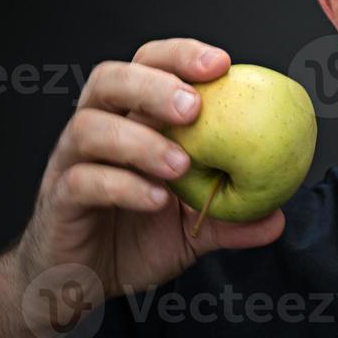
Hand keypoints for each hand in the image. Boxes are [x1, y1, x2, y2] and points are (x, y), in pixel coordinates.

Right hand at [14, 39, 284, 309]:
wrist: (80, 280)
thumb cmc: (135, 238)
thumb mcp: (193, 228)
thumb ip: (232, 219)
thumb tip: (277, 217)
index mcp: (133, 119)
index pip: (149, 66)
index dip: (180, 56)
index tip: (222, 63)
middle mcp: (99, 130)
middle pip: (111, 80)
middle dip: (155, 84)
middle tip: (196, 106)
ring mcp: (72, 162)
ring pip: (91, 127)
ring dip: (140, 140)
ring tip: (181, 164)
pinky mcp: (59, 200)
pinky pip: (82, 181)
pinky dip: (122, 186)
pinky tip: (156, 199)